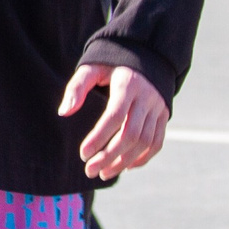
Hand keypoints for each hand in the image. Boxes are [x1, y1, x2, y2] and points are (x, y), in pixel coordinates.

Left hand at [60, 64, 168, 180]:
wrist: (144, 55)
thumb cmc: (110, 64)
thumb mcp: (92, 68)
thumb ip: (77, 88)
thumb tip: (64, 112)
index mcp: (127, 84)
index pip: (114, 116)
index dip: (99, 137)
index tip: (83, 154)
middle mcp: (146, 97)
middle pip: (130, 134)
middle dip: (109, 156)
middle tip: (90, 170)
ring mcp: (158, 107)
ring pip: (145, 142)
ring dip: (124, 161)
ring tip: (104, 173)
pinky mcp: (164, 115)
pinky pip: (157, 142)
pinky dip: (142, 158)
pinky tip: (125, 167)